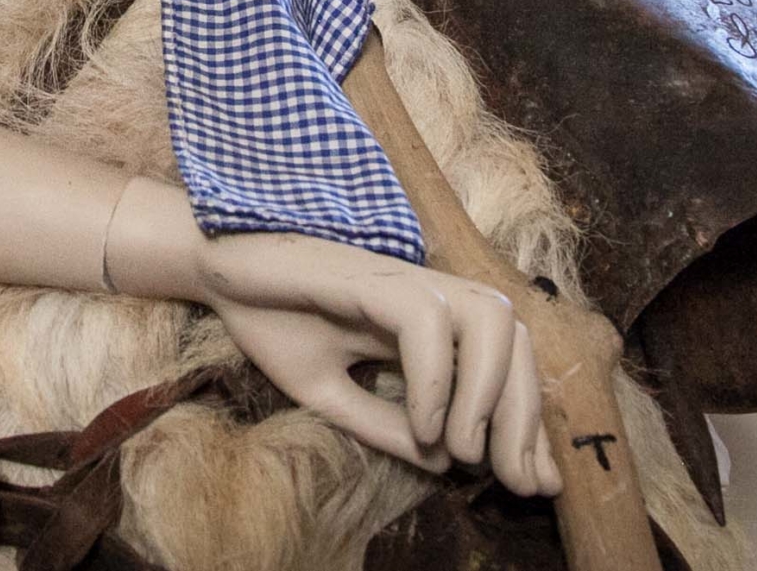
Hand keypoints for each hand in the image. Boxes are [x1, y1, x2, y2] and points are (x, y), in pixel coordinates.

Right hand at [105, 179, 561, 496]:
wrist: (220, 273)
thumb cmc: (274, 321)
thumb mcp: (333, 395)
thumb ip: (385, 424)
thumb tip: (443, 463)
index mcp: (431, 319)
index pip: (508, 365)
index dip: (529, 424)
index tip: (536, 483)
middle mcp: (432, 293)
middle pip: (516, 343)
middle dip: (523, 420)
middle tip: (510, 482)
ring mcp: (406, 279)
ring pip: (492, 319)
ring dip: (489, 392)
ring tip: (463, 450)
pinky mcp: (374, 275)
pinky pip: (426, 323)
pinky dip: (435, 379)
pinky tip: (424, 426)